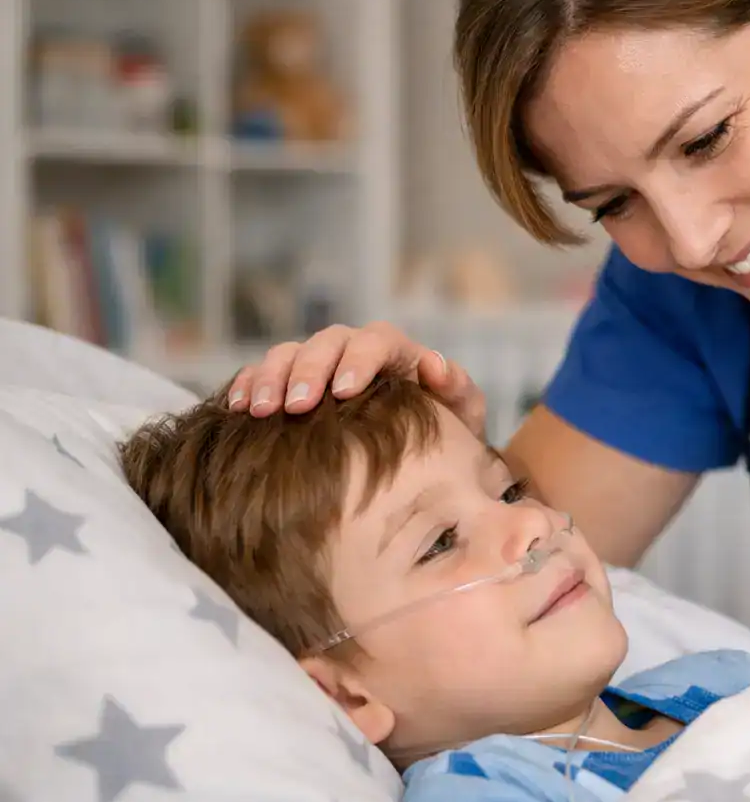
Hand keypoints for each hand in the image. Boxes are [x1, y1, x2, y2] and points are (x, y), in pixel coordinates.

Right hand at [225, 322, 487, 437]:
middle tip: (296, 406)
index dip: (359, 360)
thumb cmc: (444, 434)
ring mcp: (319, 366)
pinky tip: (235, 409)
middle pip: (325, 343)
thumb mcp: (461, 416)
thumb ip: (457, 389)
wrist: (419, 461)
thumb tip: (434, 363)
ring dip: (270, 378)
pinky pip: (261, 373)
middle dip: (308, 371)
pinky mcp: (290, 385)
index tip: (345, 392)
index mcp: (397, 353)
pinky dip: (246, 384)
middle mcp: (354, 352)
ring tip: (259, 411)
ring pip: (287, 354)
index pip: (376, 341)